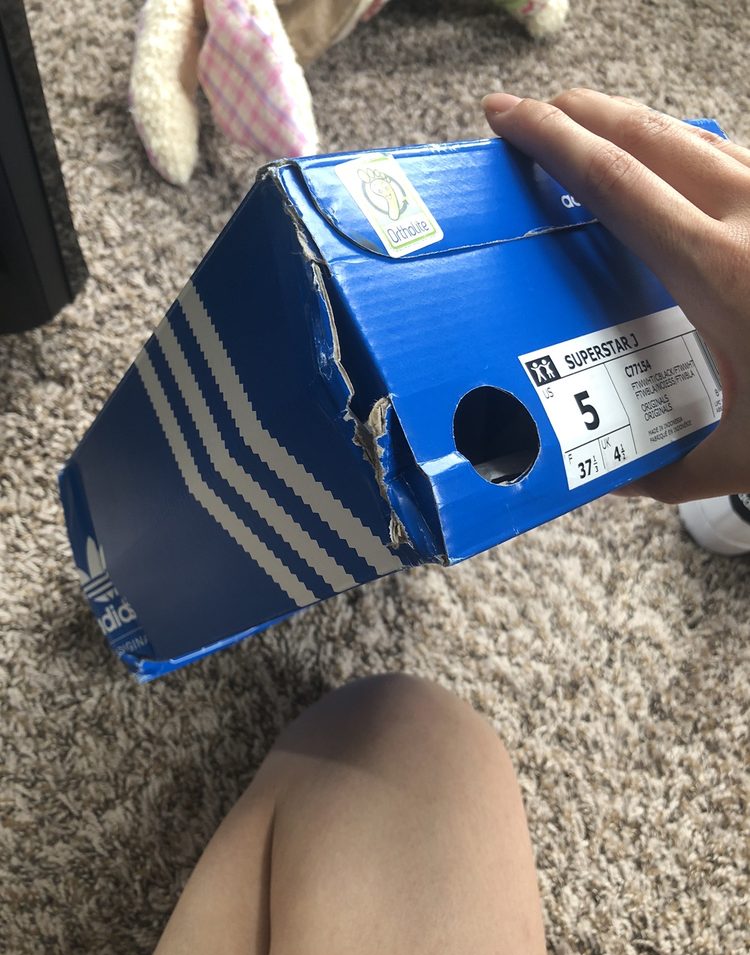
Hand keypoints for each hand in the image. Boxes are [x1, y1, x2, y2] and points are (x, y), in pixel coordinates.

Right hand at [483, 88, 749, 502]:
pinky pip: (732, 158)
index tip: (507, 117)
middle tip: (528, 114)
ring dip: (630, 126)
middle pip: (646, 136)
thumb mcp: (744, 457)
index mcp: (719, 272)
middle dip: (578, 114)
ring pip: (693, 137)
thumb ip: (666, 474)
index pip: (615, 183)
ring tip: (584, 130)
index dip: (553, 141)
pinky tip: (665, 168)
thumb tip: (607, 482)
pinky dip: (681, 151)